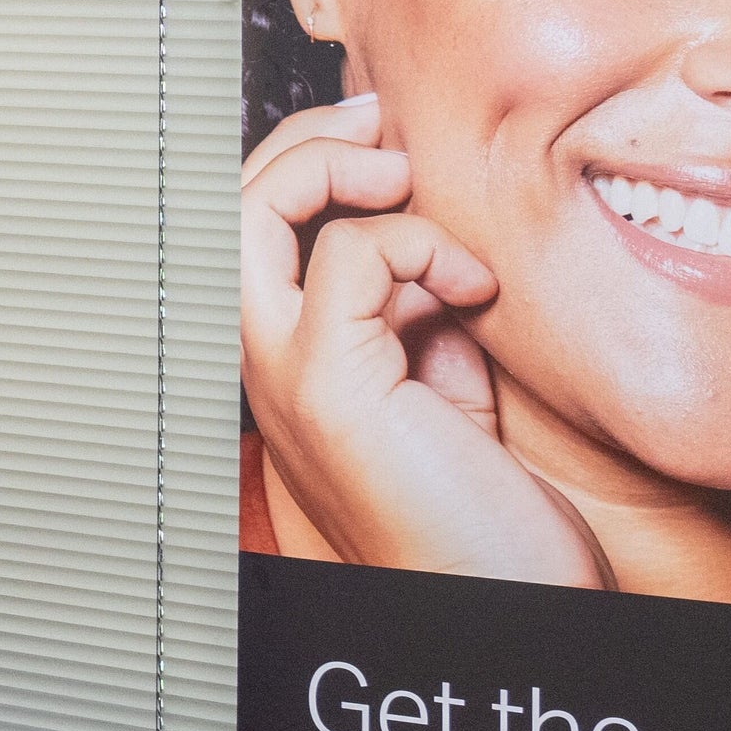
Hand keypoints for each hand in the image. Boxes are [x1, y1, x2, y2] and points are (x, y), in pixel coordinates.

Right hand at [239, 93, 606, 584]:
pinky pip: (346, 255)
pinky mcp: (327, 384)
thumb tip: (413, 230)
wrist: (506, 598)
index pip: (244, 227)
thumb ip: (411, 302)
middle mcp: (261, 363)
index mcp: (283, 357)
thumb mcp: (442, 373)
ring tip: (402, 177)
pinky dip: (420, 244)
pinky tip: (473, 291)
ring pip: (244, 213)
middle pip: (223, 203)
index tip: (384, 147)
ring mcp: (279, 373)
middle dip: (302, 140)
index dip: (300, 163)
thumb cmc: (481, 507)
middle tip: (383, 131)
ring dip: (329, 166)